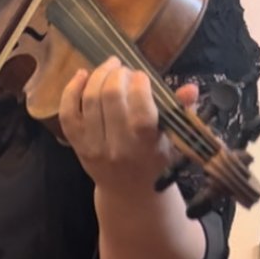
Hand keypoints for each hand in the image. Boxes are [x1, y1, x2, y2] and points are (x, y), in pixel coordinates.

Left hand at [58, 57, 197, 194]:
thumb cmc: (156, 160)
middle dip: (117, 75)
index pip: (140, 106)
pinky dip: (71, 91)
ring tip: (109, 67)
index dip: (140, 83)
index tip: (142, 75)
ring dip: (98, 76)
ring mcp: (93, 145)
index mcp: (145, 144)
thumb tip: (191, 87)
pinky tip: (81, 75)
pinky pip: (67, 114)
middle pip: (111, 97)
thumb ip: (181, 112)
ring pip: (89, 101)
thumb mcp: (173, 140)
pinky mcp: (76, 145)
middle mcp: (117, 145)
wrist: (129, 191)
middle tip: (124, 69)